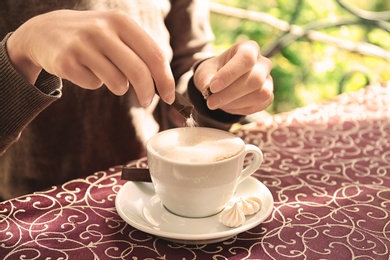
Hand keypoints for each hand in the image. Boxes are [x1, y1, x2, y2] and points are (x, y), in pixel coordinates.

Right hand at [6, 10, 174, 105]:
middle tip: (146, 102)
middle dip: (148, 93)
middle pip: (139, 72)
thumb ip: (141, 53)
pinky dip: (94, 83)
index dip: (166, 80)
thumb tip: (165, 85)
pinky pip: (93, 84)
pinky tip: (84, 69)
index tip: (170, 97)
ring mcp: (82, 44)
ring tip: (106, 74)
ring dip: (118, 86)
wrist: (44, 31)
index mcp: (121, 21)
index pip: (155, 55)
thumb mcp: (117, 33)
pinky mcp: (65, 61)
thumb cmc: (92, 37)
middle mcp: (102, 29)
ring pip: (118, 83)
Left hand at [193, 40, 272, 114]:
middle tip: (211, 102)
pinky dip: (241, 109)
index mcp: (248, 48)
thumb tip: (208, 90)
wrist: (220, 85)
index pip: (246, 58)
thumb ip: (206, 79)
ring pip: (261, 93)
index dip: (230, 74)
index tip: (212, 87)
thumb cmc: (213, 73)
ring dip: (235, 103)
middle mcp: (263, 62)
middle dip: (230, 93)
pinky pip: (260, 105)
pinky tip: (228, 106)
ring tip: (217, 103)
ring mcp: (268, 80)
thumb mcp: (205, 72)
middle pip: (255, 78)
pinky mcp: (268, 96)